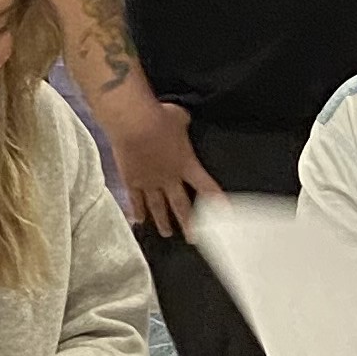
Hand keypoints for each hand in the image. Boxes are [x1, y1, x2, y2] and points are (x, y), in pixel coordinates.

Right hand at [111, 102, 221, 238]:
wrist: (133, 122)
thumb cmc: (159, 117)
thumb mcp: (179, 117)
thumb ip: (183, 124)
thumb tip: (181, 121)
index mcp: (186, 164)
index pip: (206, 186)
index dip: (217, 201)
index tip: (225, 216)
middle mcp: (169, 178)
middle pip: (181, 206)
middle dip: (189, 223)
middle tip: (193, 239)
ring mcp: (149, 182)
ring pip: (158, 207)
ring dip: (163, 222)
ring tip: (166, 233)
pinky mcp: (131, 180)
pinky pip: (135, 200)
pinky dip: (136, 211)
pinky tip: (138, 221)